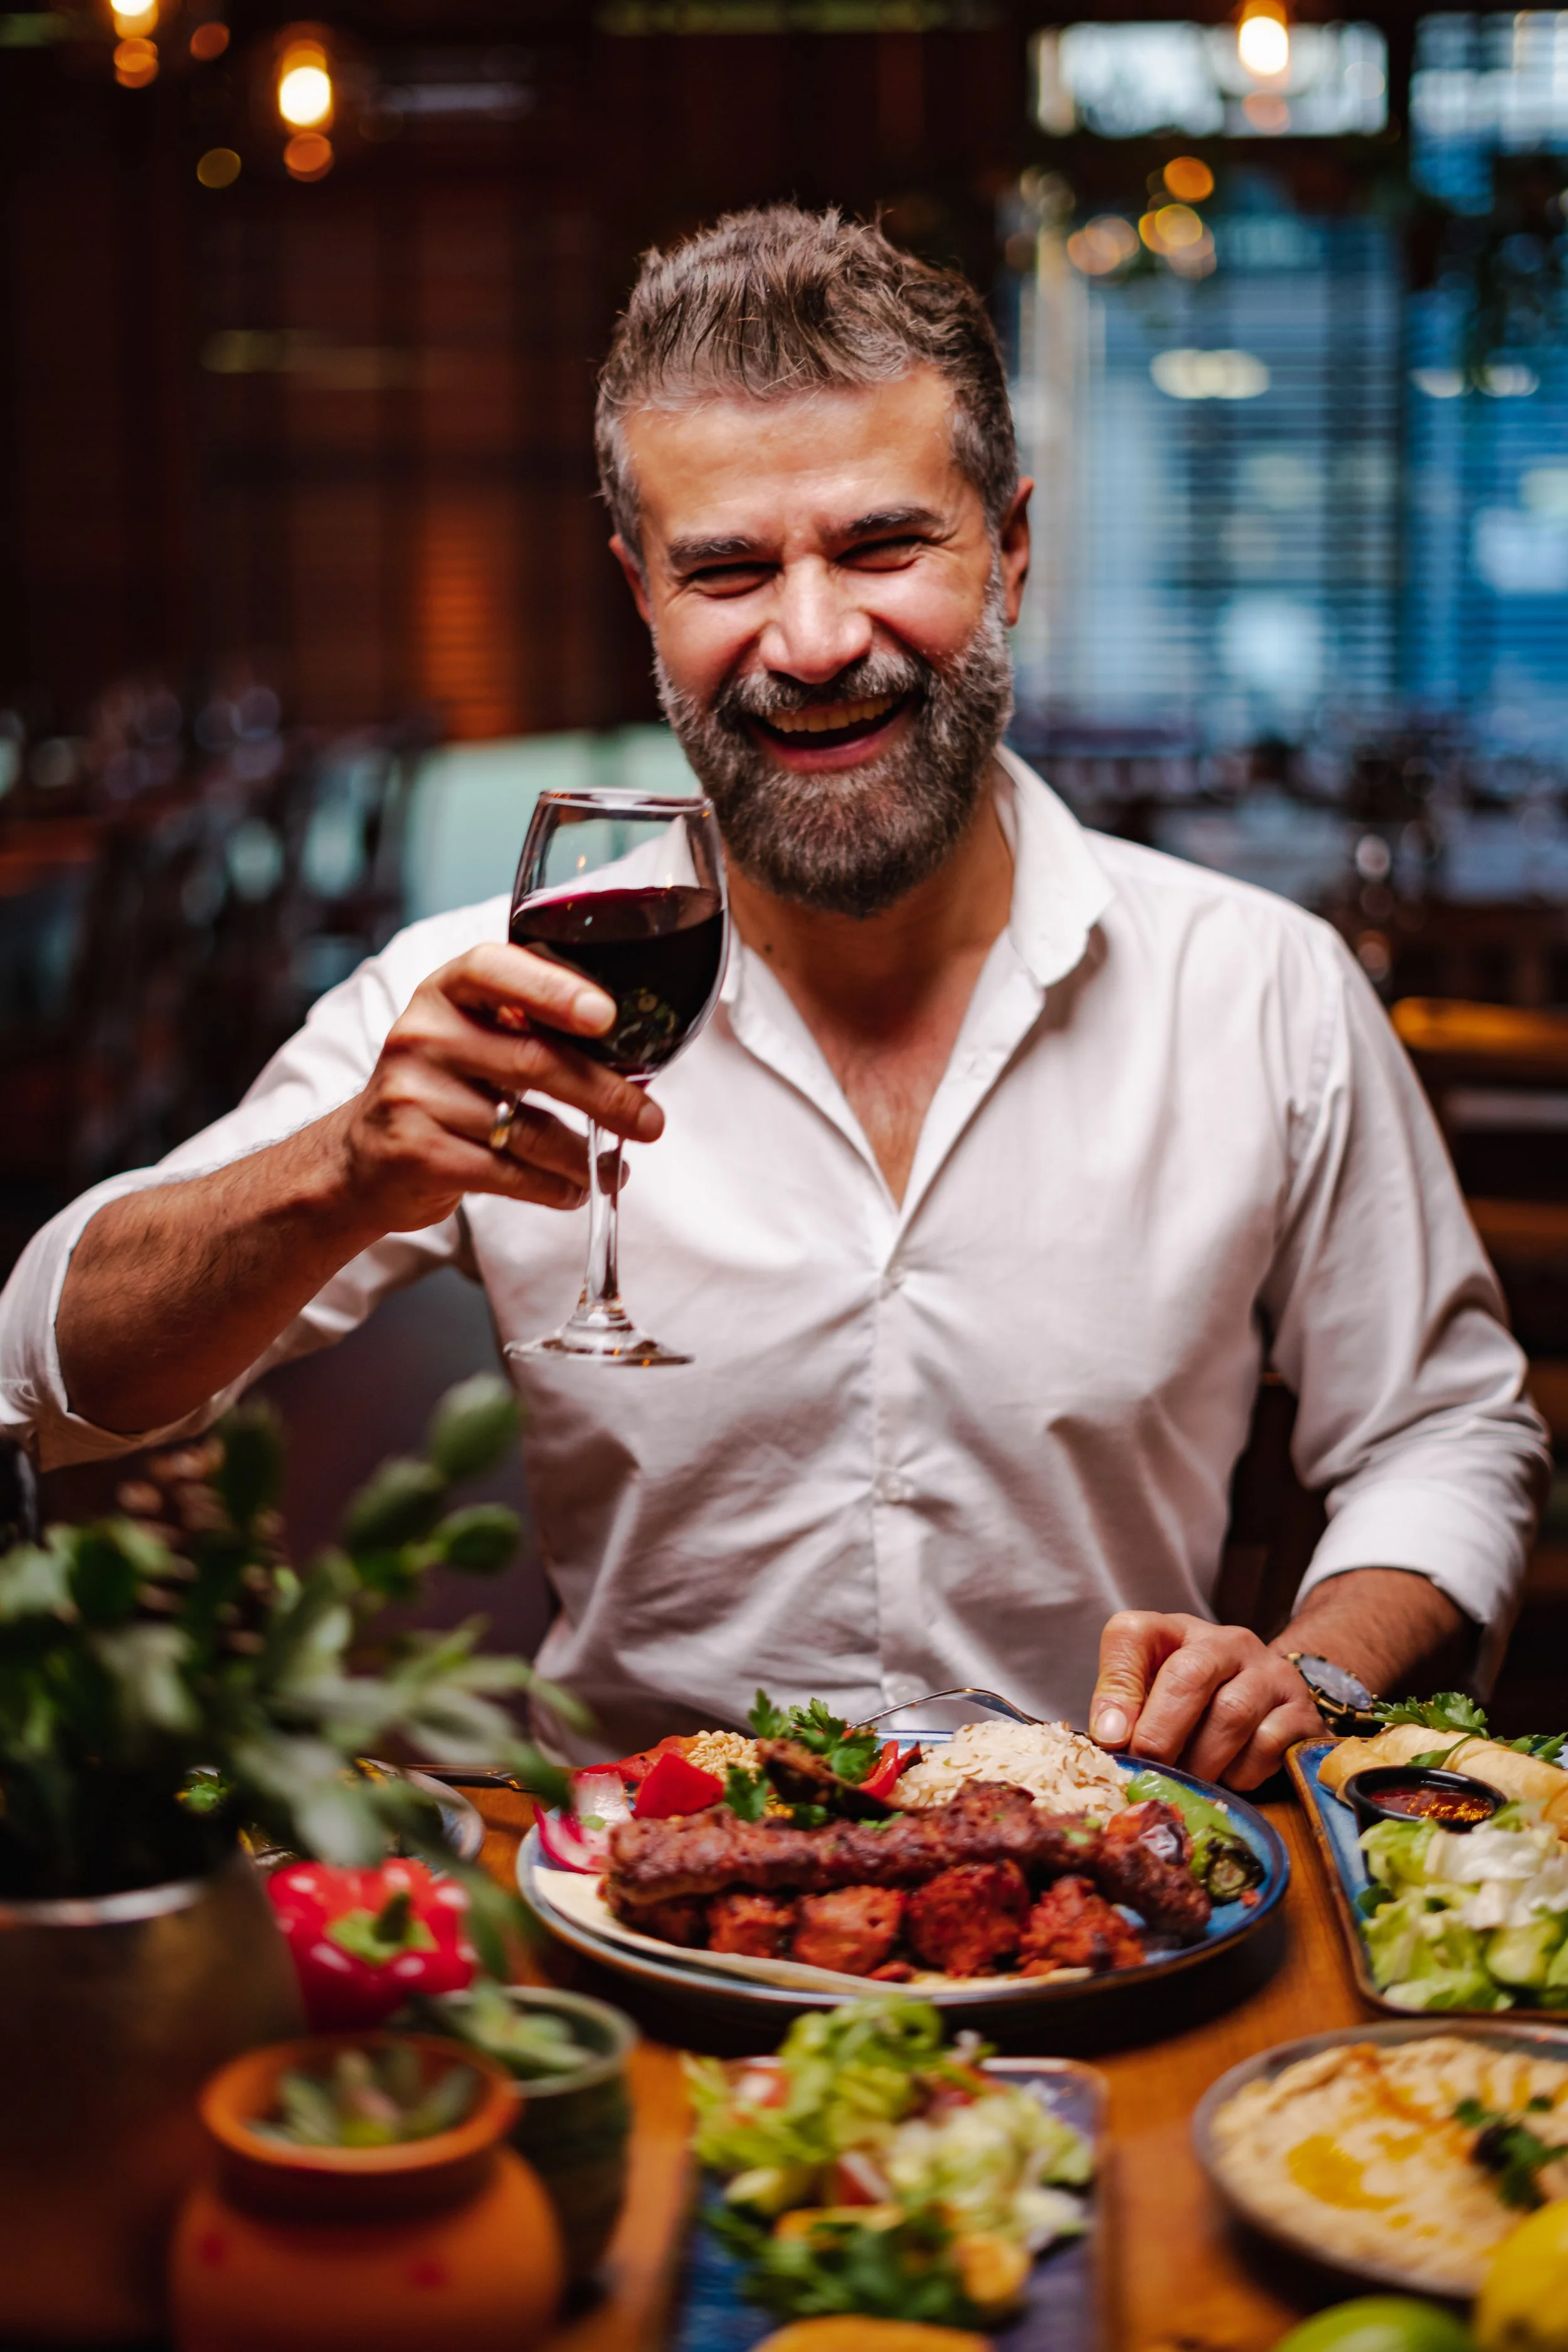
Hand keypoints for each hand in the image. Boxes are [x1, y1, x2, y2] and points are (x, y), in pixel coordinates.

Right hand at [339, 942, 663, 1231]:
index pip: (495, 970)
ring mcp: (416, 1096)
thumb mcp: (469, 1038)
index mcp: (444, 993)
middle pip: (533, 1061)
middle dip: (605, 1096)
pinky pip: (509, 1174)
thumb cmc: (440, 1091)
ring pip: (527, 1129)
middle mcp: (423, 1036)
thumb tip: (633, 1052)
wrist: (361, 1159)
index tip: (608, 1015)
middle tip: (650, 1122)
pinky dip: (554, 1187)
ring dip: (585, 1157)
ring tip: (614, 1169)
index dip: (554, 990)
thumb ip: (529, 1027)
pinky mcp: (418, 1153)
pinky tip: (574, 1189)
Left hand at [1089, 1611, 1322, 1789]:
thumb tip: (1110, 1740)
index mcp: (1175, 1631)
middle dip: (1161, 1733)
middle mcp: (1226, 1641)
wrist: (1270, 1706)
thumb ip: (1126, 1710)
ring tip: (1188, 1781)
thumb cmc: (1197, 1708)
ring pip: (1232, 1713)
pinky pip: (1269, 1742)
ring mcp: (1269, 1672)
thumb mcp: (1153, 1699)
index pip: (1133, 1634)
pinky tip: (1230, 1777)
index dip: (1116, 1688)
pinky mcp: (1301, 1709)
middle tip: (1149, 1769)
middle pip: (1188, 1674)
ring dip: (1202, 1760)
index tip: (1110, 1739)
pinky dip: (1242, 1771)